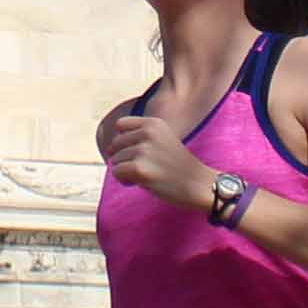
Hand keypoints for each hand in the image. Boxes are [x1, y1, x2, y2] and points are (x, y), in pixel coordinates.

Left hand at [104, 115, 218, 216]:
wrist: (199, 184)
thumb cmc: (178, 166)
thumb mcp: (162, 140)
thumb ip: (140, 137)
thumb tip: (108, 147)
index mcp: (153, 123)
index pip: (120, 125)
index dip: (123, 142)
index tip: (135, 153)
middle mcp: (148, 133)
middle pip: (115, 145)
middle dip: (123, 158)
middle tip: (144, 167)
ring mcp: (144, 151)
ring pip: (115, 161)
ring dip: (126, 171)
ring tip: (147, 175)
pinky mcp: (140, 169)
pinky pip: (117, 173)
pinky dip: (125, 180)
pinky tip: (142, 182)